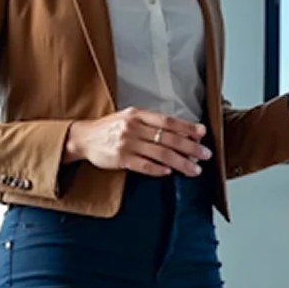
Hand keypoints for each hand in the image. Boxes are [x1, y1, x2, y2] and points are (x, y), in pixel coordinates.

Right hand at [64, 108, 208, 176]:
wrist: (83, 137)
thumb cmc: (110, 128)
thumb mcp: (129, 118)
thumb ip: (151, 123)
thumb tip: (179, 132)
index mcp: (137, 114)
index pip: (168, 121)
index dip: (187, 128)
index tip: (202, 134)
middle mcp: (133, 127)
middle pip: (168, 138)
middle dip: (190, 148)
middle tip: (205, 155)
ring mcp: (127, 144)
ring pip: (160, 154)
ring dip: (180, 162)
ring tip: (194, 169)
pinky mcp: (121, 159)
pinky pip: (144, 166)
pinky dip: (158, 170)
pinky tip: (169, 173)